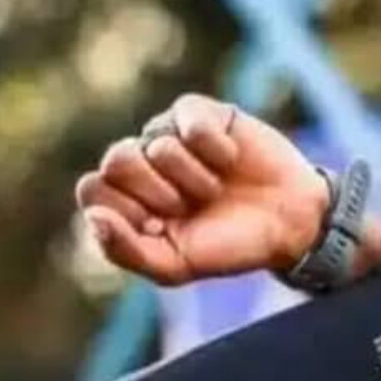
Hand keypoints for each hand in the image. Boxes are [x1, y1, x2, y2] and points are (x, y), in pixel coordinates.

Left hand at [75, 96, 330, 286]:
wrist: (288, 224)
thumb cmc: (228, 247)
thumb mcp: (176, 266)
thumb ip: (125, 251)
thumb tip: (92, 217)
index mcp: (126, 202)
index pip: (92, 190)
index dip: (124, 210)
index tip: (158, 227)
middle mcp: (141, 165)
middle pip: (115, 160)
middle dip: (157, 193)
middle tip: (188, 208)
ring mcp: (168, 135)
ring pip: (154, 144)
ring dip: (193, 179)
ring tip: (215, 191)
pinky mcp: (198, 113)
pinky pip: (188, 119)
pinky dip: (213, 149)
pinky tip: (230, 161)